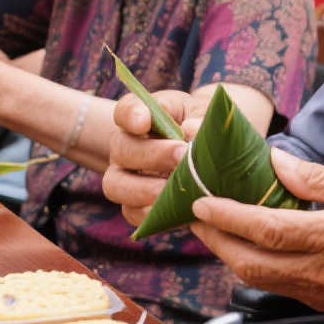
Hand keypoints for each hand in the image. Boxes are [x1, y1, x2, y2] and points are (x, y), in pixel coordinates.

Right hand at [101, 90, 196, 226]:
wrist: (208, 155)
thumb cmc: (203, 126)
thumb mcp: (204, 113)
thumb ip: (200, 117)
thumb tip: (193, 130)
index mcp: (142, 116)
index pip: (126, 110)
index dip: (131, 115)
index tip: (144, 121)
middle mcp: (126, 146)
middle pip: (121, 148)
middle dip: (152, 154)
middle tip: (181, 156)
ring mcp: (125, 177)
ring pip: (115, 184)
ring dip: (143, 188)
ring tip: (172, 190)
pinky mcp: (134, 205)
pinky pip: (132, 212)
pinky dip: (151, 214)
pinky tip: (174, 211)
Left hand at [185, 149, 323, 313]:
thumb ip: (318, 179)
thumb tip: (275, 165)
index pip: (268, 231)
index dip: (228, 217)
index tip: (201, 201)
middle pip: (251, 263)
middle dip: (215, 239)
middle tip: (195, 214)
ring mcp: (321, 293)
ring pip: (258, 278)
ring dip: (229, 252)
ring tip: (213, 226)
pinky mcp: (322, 303)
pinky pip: (276, 284)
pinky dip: (253, 263)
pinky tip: (248, 242)